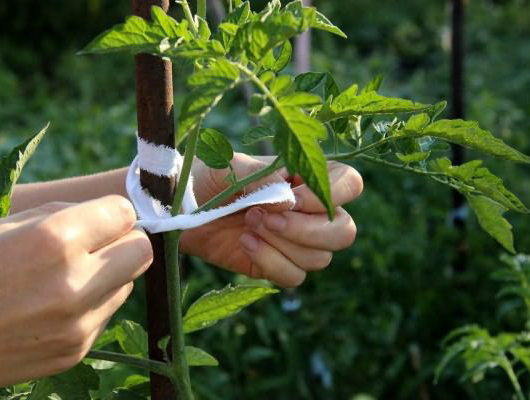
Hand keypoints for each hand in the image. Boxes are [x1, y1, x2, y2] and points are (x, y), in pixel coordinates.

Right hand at [0, 195, 151, 397]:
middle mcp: (75, 283)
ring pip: (127, 285)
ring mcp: (79, 323)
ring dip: (109, 275)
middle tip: (100, 244)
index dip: (114, 213)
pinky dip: (92, 305)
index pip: (125, 213)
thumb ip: (67, 215)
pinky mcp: (77, 350)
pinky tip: (56, 307)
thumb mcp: (7, 225)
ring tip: (69, 278)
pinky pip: (105, 315)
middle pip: (142, 251)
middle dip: (126, 242)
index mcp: (55, 240)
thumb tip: (113, 215)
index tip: (102, 218)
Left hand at [181, 153, 362, 287]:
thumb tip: (289, 203)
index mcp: (307, 177)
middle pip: (344, 231)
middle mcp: (309, 211)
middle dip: (306, 230)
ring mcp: (296, 242)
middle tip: (262, 217)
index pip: (349, 185)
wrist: (180, 207)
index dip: (330, 195)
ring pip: (320, 258)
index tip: (291, 197)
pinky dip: (270, 263)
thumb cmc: (209, 177)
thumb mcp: (231, 167)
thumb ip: (262, 180)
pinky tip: (244, 244)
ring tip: (247, 225)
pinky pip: (294, 277)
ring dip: (282, 244)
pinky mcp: (277, 265)